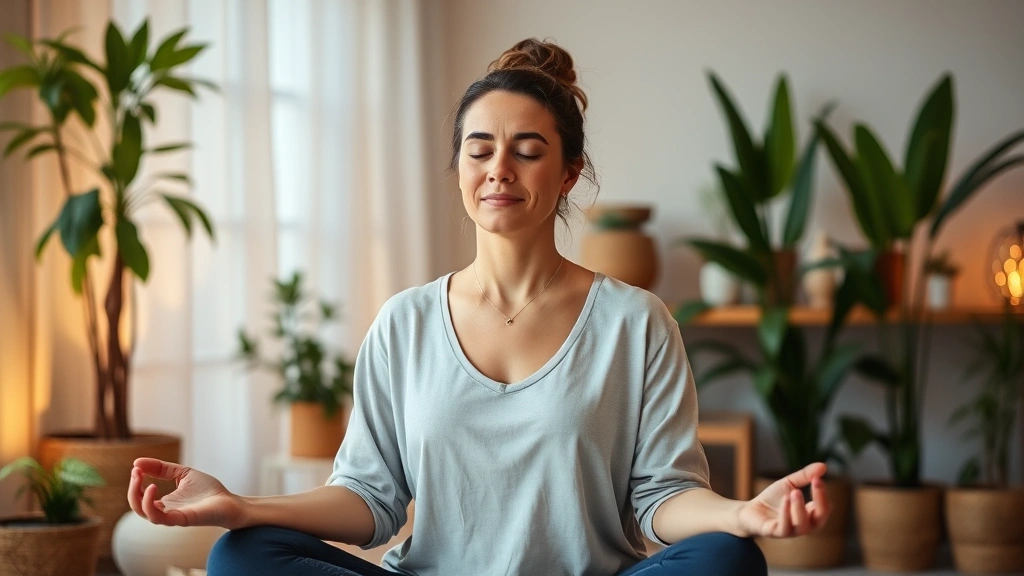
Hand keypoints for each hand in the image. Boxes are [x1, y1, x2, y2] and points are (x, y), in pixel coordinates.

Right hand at [127, 457, 246, 528]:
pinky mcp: (181, 519)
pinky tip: (153, 487)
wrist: (230, 501)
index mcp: (164, 503)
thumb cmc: (208, 490)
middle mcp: (165, 511)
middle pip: (137, 506)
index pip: (139, 497)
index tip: (136, 467)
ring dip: (137, 496)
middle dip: (132, 488)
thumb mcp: (181, 473)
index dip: (134, 483)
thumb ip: (161, 468)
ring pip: (144, 513)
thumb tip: (136, 462)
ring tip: (140, 478)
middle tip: (136, 472)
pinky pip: (158, 518)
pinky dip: (150, 504)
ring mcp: (172, 516)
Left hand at [736, 462, 830, 538]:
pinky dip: (786, 514)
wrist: (749, 510)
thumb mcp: (789, 484)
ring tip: (795, 491)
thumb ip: (805, 476)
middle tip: (816, 481)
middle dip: (820, 501)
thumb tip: (824, 465)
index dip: (822, 494)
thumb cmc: (772, 499)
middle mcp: (804, 526)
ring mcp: (790, 531)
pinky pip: (784, 528)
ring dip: (800, 508)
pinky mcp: (775, 532)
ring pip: (802, 525)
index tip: (818, 478)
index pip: (824, 508)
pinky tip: (785, 499)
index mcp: (810, 515)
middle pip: (819, 519)